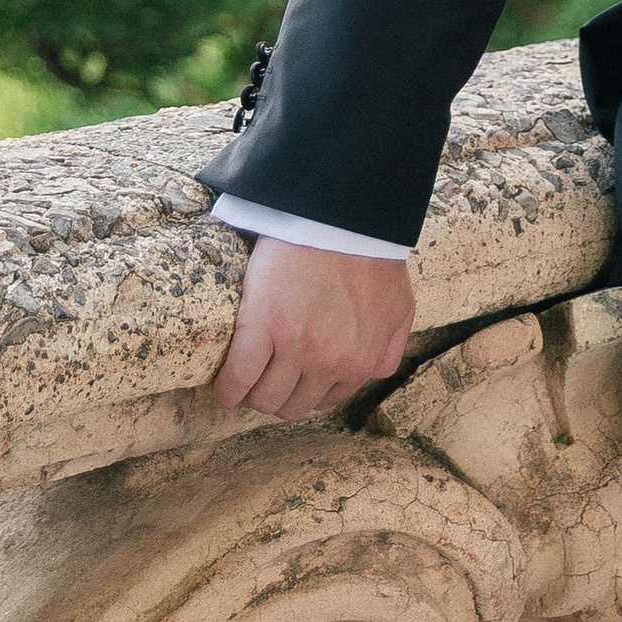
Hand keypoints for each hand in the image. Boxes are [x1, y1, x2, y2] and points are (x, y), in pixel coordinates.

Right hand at [210, 235, 415, 421]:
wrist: (345, 215)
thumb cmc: (371, 254)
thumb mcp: (398, 307)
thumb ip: (388, 346)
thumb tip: (371, 369)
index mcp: (361, 361)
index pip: (326, 400)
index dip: (305, 388)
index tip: (293, 375)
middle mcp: (330, 363)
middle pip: (292, 406)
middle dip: (279, 394)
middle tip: (267, 372)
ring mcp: (295, 349)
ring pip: (264, 399)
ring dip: (253, 392)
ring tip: (245, 374)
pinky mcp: (262, 328)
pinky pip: (236, 381)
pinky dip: (227, 389)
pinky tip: (223, 384)